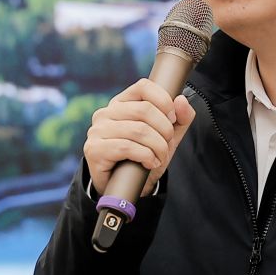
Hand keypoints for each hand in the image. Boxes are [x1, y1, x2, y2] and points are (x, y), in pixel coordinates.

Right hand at [85, 77, 195, 195]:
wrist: (124, 187)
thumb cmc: (143, 158)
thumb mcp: (166, 138)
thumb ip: (179, 119)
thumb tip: (181, 100)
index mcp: (122, 103)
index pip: (143, 86)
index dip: (164, 100)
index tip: (172, 118)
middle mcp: (106, 112)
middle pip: (144, 109)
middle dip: (164, 130)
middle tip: (167, 145)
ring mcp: (98, 130)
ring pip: (138, 130)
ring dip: (157, 147)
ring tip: (159, 158)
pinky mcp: (94, 149)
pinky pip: (127, 147)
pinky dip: (145, 156)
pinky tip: (148, 163)